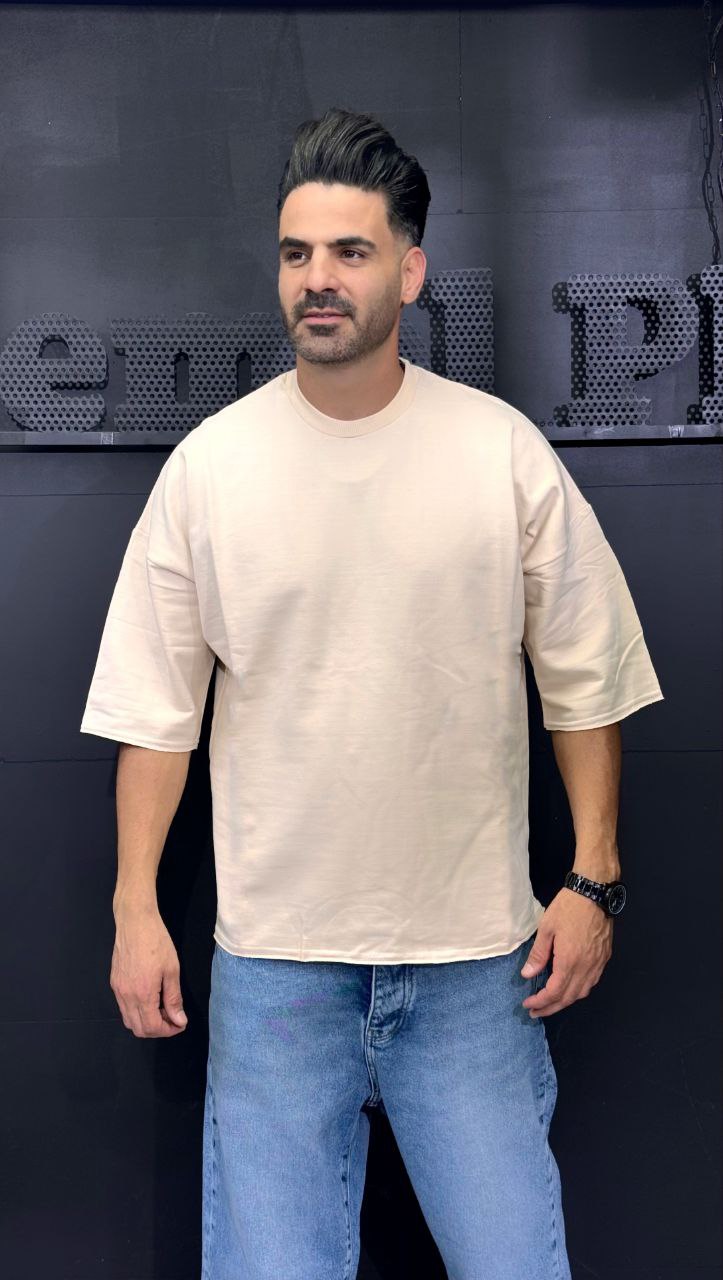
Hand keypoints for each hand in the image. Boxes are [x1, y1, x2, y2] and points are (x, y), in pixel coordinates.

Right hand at [110, 905, 188, 1037]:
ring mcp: (117, 990)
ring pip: (129, 1020)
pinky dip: (137, 1012)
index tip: (180, 1023)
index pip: (152, 1027)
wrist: (134, 922)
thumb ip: (174, 998)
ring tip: (163, 1008)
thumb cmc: (156, 941)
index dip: (168, 1031)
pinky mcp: (114, 983)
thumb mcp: (172, 969)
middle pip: (139, 1029)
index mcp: (142, 994)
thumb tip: (179, 1020)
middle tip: (173, 1018)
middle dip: (158, 1030)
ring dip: (146, 1022)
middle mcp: (126, 996)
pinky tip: (150, 999)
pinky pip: (124, 1008)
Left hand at [520, 887, 613, 1017]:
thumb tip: (528, 975)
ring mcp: (598, 963)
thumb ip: (538, 955)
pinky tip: (570, 988)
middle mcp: (586, 966)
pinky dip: (579, 990)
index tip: (528, 1004)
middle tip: (536, 1012)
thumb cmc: (568, 907)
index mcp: (570, 960)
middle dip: (551, 1008)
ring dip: (566, 1001)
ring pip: (583, 992)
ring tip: (551, 1003)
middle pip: (569, 997)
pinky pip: (592, 981)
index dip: (541, 1002)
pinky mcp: (605, 957)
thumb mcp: (546, 928)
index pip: (554, 992)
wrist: (595, 892)